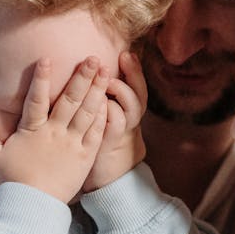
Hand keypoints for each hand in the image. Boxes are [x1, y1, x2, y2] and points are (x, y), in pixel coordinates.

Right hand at [0, 57, 108, 203]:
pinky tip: (109, 100)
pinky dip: (103, 115)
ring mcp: (72, 143)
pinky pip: (97, 132)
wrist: (35, 206)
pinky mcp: (86, 155)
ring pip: (87, 112)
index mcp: (32, 131)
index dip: (41, 79)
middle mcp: (55, 133)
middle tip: (92, 57)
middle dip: (82, 77)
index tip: (47, 59)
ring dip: (97, 90)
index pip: (36, 99)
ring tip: (106, 71)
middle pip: (70, 100)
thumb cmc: (13, 181)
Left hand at [83, 51, 148, 191]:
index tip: (128, 53)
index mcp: (129, 113)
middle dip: (134, 74)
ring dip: (121, 90)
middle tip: (125, 57)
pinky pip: (115, 124)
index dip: (135, 71)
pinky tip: (100, 101)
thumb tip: (95, 77)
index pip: (137, 88)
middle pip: (139, 93)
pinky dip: (110, 111)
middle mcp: (130, 121)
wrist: (107, 180)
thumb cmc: (101, 146)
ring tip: (108, 79)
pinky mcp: (111, 143)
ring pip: (131, 107)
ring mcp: (124, 132)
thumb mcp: (107, 121)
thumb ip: (105, 101)